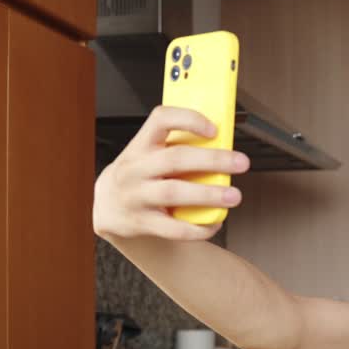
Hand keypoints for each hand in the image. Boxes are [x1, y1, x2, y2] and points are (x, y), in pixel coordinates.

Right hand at [93, 106, 249, 241]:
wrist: (108, 204)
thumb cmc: (140, 174)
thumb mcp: (148, 153)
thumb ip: (178, 148)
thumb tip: (223, 147)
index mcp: (141, 144)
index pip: (161, 119)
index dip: (189, 120)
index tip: (214, 129)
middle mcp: (135, 167)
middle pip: (175, 158)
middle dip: (212, 160)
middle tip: (241, 163)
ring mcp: (135, 195)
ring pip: (173, 192)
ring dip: (208, 194)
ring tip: (234, 196)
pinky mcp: (140, 222)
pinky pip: (172, 228)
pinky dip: (198, 228)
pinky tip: (215, 223)